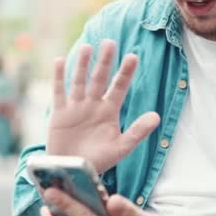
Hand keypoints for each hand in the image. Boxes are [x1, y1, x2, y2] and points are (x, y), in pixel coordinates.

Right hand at [47, 40, 159, 172]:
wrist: (74, 173)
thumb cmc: (99, 161)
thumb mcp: (121, 148)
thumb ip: (137, 131)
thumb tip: (157, 117)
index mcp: (110, 111)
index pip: (120, 87)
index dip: (126, 72)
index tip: (133, 56)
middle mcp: (93, 105)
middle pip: (100, 78)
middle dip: (105, 61)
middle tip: (110, 43)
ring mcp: (76, 107)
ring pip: (80, 81)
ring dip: (82, 64)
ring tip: (87, 47)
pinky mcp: (60, 114)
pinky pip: (59, 92)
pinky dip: (58, 77)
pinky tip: (59, 61)